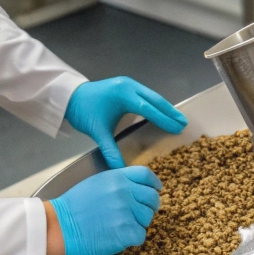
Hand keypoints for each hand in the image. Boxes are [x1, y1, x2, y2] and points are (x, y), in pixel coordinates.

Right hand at [47, 167, 162, 254]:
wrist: (59, 226)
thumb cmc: (72, 208)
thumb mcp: (95, 184)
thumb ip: (116, 183)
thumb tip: (133, 189)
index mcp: (117, 177)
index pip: (145, 175)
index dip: (154, 184)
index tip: (156, 189)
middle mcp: (125, 191)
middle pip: (152, 198)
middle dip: (148, 207)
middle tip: (136, 215)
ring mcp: (127, 211)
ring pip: (147, 218)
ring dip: (137, 224)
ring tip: (117, 226)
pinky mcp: (126, 231)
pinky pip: (140, 235)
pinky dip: (131, 239)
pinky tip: (116, 236)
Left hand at [64, 77, 187, 168]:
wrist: (69, 97)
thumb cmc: (83, 112)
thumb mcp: (97, 132)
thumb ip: (110, 151)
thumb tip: (120, 171)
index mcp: (123, 95)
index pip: (149, 108)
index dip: (164, 119)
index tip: (177, 128)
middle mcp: (128, 86)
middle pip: (155, 99)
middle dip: (170, 111)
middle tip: (184, 122)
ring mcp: (127, 83)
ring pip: (151, 95)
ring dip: (164, 107)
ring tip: (177, 117)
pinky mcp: (126, 85)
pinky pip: (145, 95)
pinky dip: (155, 104)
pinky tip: (162, 111)